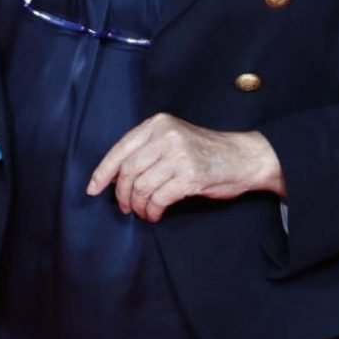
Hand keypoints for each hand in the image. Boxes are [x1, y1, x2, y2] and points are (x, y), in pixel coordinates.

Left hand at [87, 115, 285, 221]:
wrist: (245, 157)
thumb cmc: (208, 151)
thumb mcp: (176, 138)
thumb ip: (149, 149)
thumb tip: (116, 176)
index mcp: (159, 124)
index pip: (121, 149)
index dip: (103, 172)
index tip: (93, 188)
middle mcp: (167, 136)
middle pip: (128, 171)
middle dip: (122, 194)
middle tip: (125, 207)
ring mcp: (179, 155)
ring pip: (141, 187)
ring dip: (139, 206)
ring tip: (144, 212)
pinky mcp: (190, 176)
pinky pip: (158, 199)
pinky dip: (153, 211)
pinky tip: (156, 214)